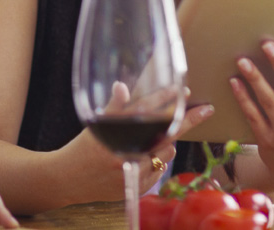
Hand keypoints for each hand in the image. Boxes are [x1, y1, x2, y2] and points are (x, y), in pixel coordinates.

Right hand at [62, 103, 213, 200]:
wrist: (68, 179)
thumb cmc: (82, 148)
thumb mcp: (96, 125)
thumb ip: (113, 107)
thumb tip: (122, 86)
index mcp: (116, 133)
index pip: (147, 112)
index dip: (167, 100)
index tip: (185, 93)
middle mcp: (126, 153)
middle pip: (167, 134)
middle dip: (187, 121)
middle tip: (205, 111)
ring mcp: (133, 173)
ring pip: (166, 154)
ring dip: (166, 145)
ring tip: (153, 141)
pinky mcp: (137, 188)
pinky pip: (159, 172)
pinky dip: (156, 164)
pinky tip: (145, 159)